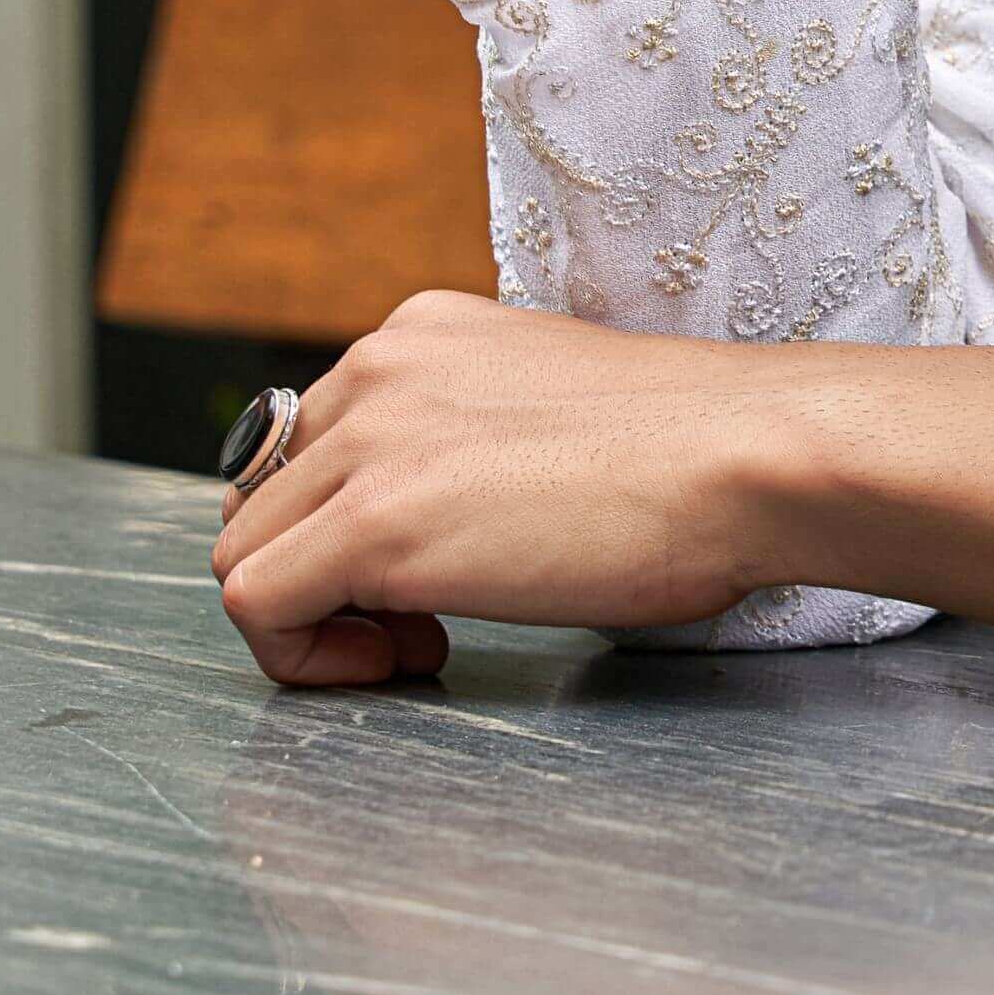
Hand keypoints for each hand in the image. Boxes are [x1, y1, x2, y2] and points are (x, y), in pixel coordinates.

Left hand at [213, 294, 798, 688]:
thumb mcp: (558, 408)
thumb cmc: (701, 456)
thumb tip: (459, 515)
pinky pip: (255, 604)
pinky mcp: (371, 524)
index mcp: (422, 335)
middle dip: (322, 572)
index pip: (311, 440)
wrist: (749, 458)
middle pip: (265, 496)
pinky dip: (304, 655)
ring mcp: (368, 442)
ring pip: (244, 549)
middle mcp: (376, 368)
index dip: (349, 524)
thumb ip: (482, 437)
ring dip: (313, 615)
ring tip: (413, 644)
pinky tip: (403, 659)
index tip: (428, 571)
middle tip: (419, 622)